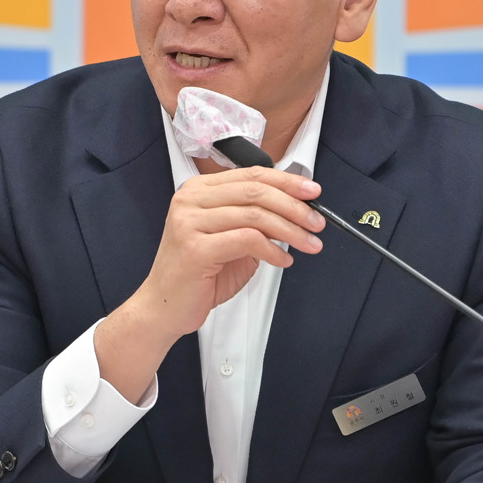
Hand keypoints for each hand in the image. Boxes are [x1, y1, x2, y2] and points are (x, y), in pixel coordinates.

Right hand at [94, 167, 324, 401]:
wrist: (164, 307)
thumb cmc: (199, 274)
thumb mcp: (231, 238)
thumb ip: (255, 220)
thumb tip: (296, 209)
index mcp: (199, 189)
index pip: (251, 175)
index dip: (286, 181)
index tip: (313, 192)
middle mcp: (191, 199)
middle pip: (255, 190)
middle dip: (294, 205)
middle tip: (317, 221)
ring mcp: (190, 221)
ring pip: (255, 214)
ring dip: (290, 230)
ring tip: (309, 244)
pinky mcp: (196, 248)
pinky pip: (247, 240)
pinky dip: (272, 250)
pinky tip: (282, 260)